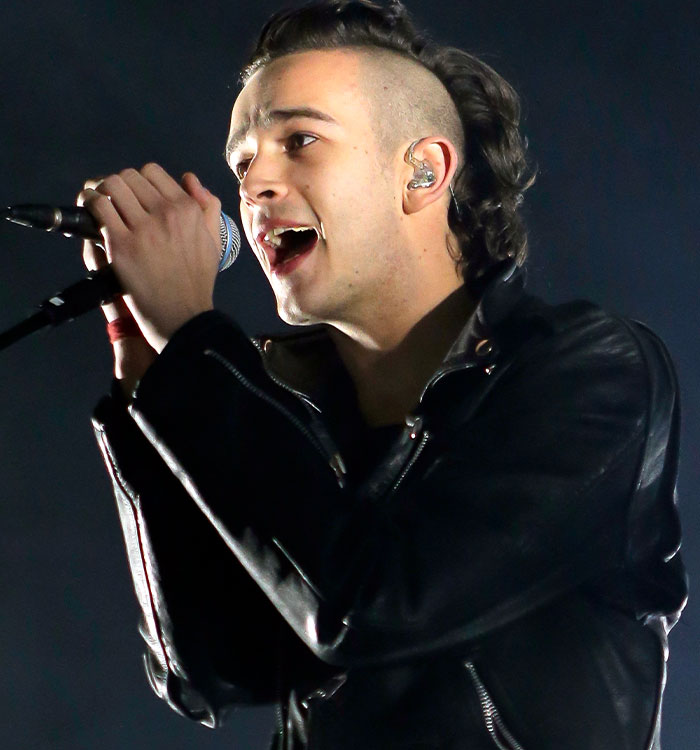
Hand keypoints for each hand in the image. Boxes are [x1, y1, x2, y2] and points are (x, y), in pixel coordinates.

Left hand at [78, 163, 221, 352]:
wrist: (183, 316)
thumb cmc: (197, 282)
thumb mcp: (213, 241)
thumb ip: (207, 207)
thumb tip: (189, 178)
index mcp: (188, 209)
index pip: (153, 172)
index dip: (140, 182)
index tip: (134, 196)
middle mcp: (166, 213)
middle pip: (129, 176)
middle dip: (119, 186)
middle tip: (115, 202)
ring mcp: (143, 228)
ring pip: (112, 186)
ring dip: (102, 192)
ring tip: (100, 206)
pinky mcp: (121, 244)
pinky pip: (99, 208)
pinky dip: (90, 205)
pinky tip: (90, 214)